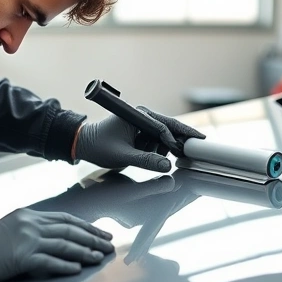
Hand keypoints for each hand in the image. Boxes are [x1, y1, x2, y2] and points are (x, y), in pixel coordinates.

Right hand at [0, 209, 114, 281]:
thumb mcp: (10, 228)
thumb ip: (31, 229)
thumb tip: (52, 237)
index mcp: (29, 215)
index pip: (65, 219)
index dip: (86, 226)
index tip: (100, 232)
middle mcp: (31, 224)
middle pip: (70, 231)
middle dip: (93, 238)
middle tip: (109, 244)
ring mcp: (27, 240)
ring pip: (65, 245)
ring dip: (85, 252)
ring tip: (99, 257)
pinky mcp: (22, 257)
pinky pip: (50, 262)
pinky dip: (65, 266)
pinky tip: (77, 270)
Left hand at [74, 107, 205, 171]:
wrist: (84, 144)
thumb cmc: (98, 146)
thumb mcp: (122, 155)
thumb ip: (145, 160)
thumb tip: (166, 166)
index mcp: (137, 115)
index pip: (163, 125)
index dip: (177, 137)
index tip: (190, 146)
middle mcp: (142, 116)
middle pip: (168, 126)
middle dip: (180, 138)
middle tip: (197, 145)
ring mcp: (142, 123)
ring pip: (164, 136)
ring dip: (165, 147)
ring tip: (161, 156)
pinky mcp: (141, 131)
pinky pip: (157, 140)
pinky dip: (159, 149)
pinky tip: (155, 156)